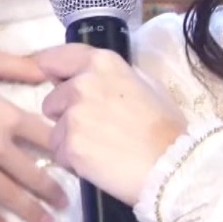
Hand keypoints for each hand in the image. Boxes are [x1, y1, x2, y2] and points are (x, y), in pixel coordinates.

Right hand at [0, 46, 69, 221]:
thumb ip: (17, 66)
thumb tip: (48, 70)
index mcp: (5, 117)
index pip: (45, 136)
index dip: (65, 148)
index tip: (79, 157)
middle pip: (31, 173)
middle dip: (51, 190)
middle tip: (67, 204)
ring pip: (7, 194)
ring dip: (29, 210)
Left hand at [37, 44, 187, 205]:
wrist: (171, 163)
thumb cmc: (165, 124)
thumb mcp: (145, 84)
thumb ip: (112, 76)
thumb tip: (92, 77)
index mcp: (102, 63)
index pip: (56, 58)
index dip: (51, 72)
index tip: (54, 82)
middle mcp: (82, 84)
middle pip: (52, 100)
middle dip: (65, 114)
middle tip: (95, 127)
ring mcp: (73, 116)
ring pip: (54, 131)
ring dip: (69, 140)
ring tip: (100, 148)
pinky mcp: (69, 146)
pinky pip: (60, 155)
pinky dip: (74, 161)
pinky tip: (99, 163)